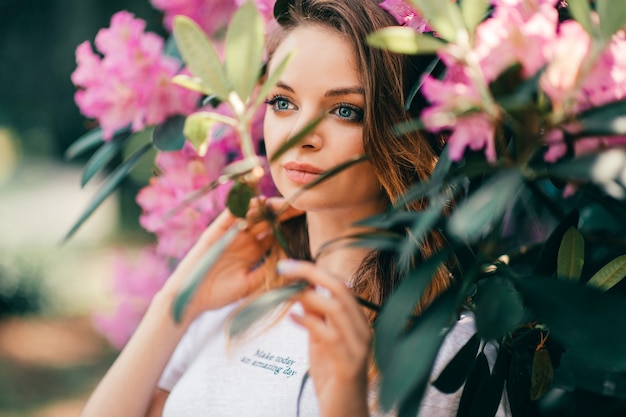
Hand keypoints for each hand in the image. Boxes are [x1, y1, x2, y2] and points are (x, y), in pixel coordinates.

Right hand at [161, 197, 301, 324]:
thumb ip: (266, 272)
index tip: (303, 219)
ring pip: (248, 215)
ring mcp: (229, 235)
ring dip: (263, 206)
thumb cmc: (219, 294)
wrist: (190, 298)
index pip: (273, 235)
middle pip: (263, 222)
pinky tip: (253, 200)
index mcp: (252, 252)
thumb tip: (290, 266)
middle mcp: (242, 240)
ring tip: (278, 199)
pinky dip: (239, 206)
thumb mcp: (249, 284)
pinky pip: (228, 216)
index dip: (286, 227)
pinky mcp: (215, 233)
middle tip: (296, 204)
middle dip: (278, 214)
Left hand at [277, 260, 371, 416]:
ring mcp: (359, 348)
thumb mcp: (320, 343)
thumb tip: (301, 290)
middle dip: (311, 274)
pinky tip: (292, 317)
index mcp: (358, 322)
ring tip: (286, 292)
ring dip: (308, 296)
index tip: (289, 265)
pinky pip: (330, 336)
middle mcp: (363, 331)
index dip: (315, 271)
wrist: (346, 415)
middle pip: (341, 290)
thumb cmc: (334, 380)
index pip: (340, 286)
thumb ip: (314, 318)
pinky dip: (310, 322)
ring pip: (338, 309)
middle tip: (284, 268)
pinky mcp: (350, 365)